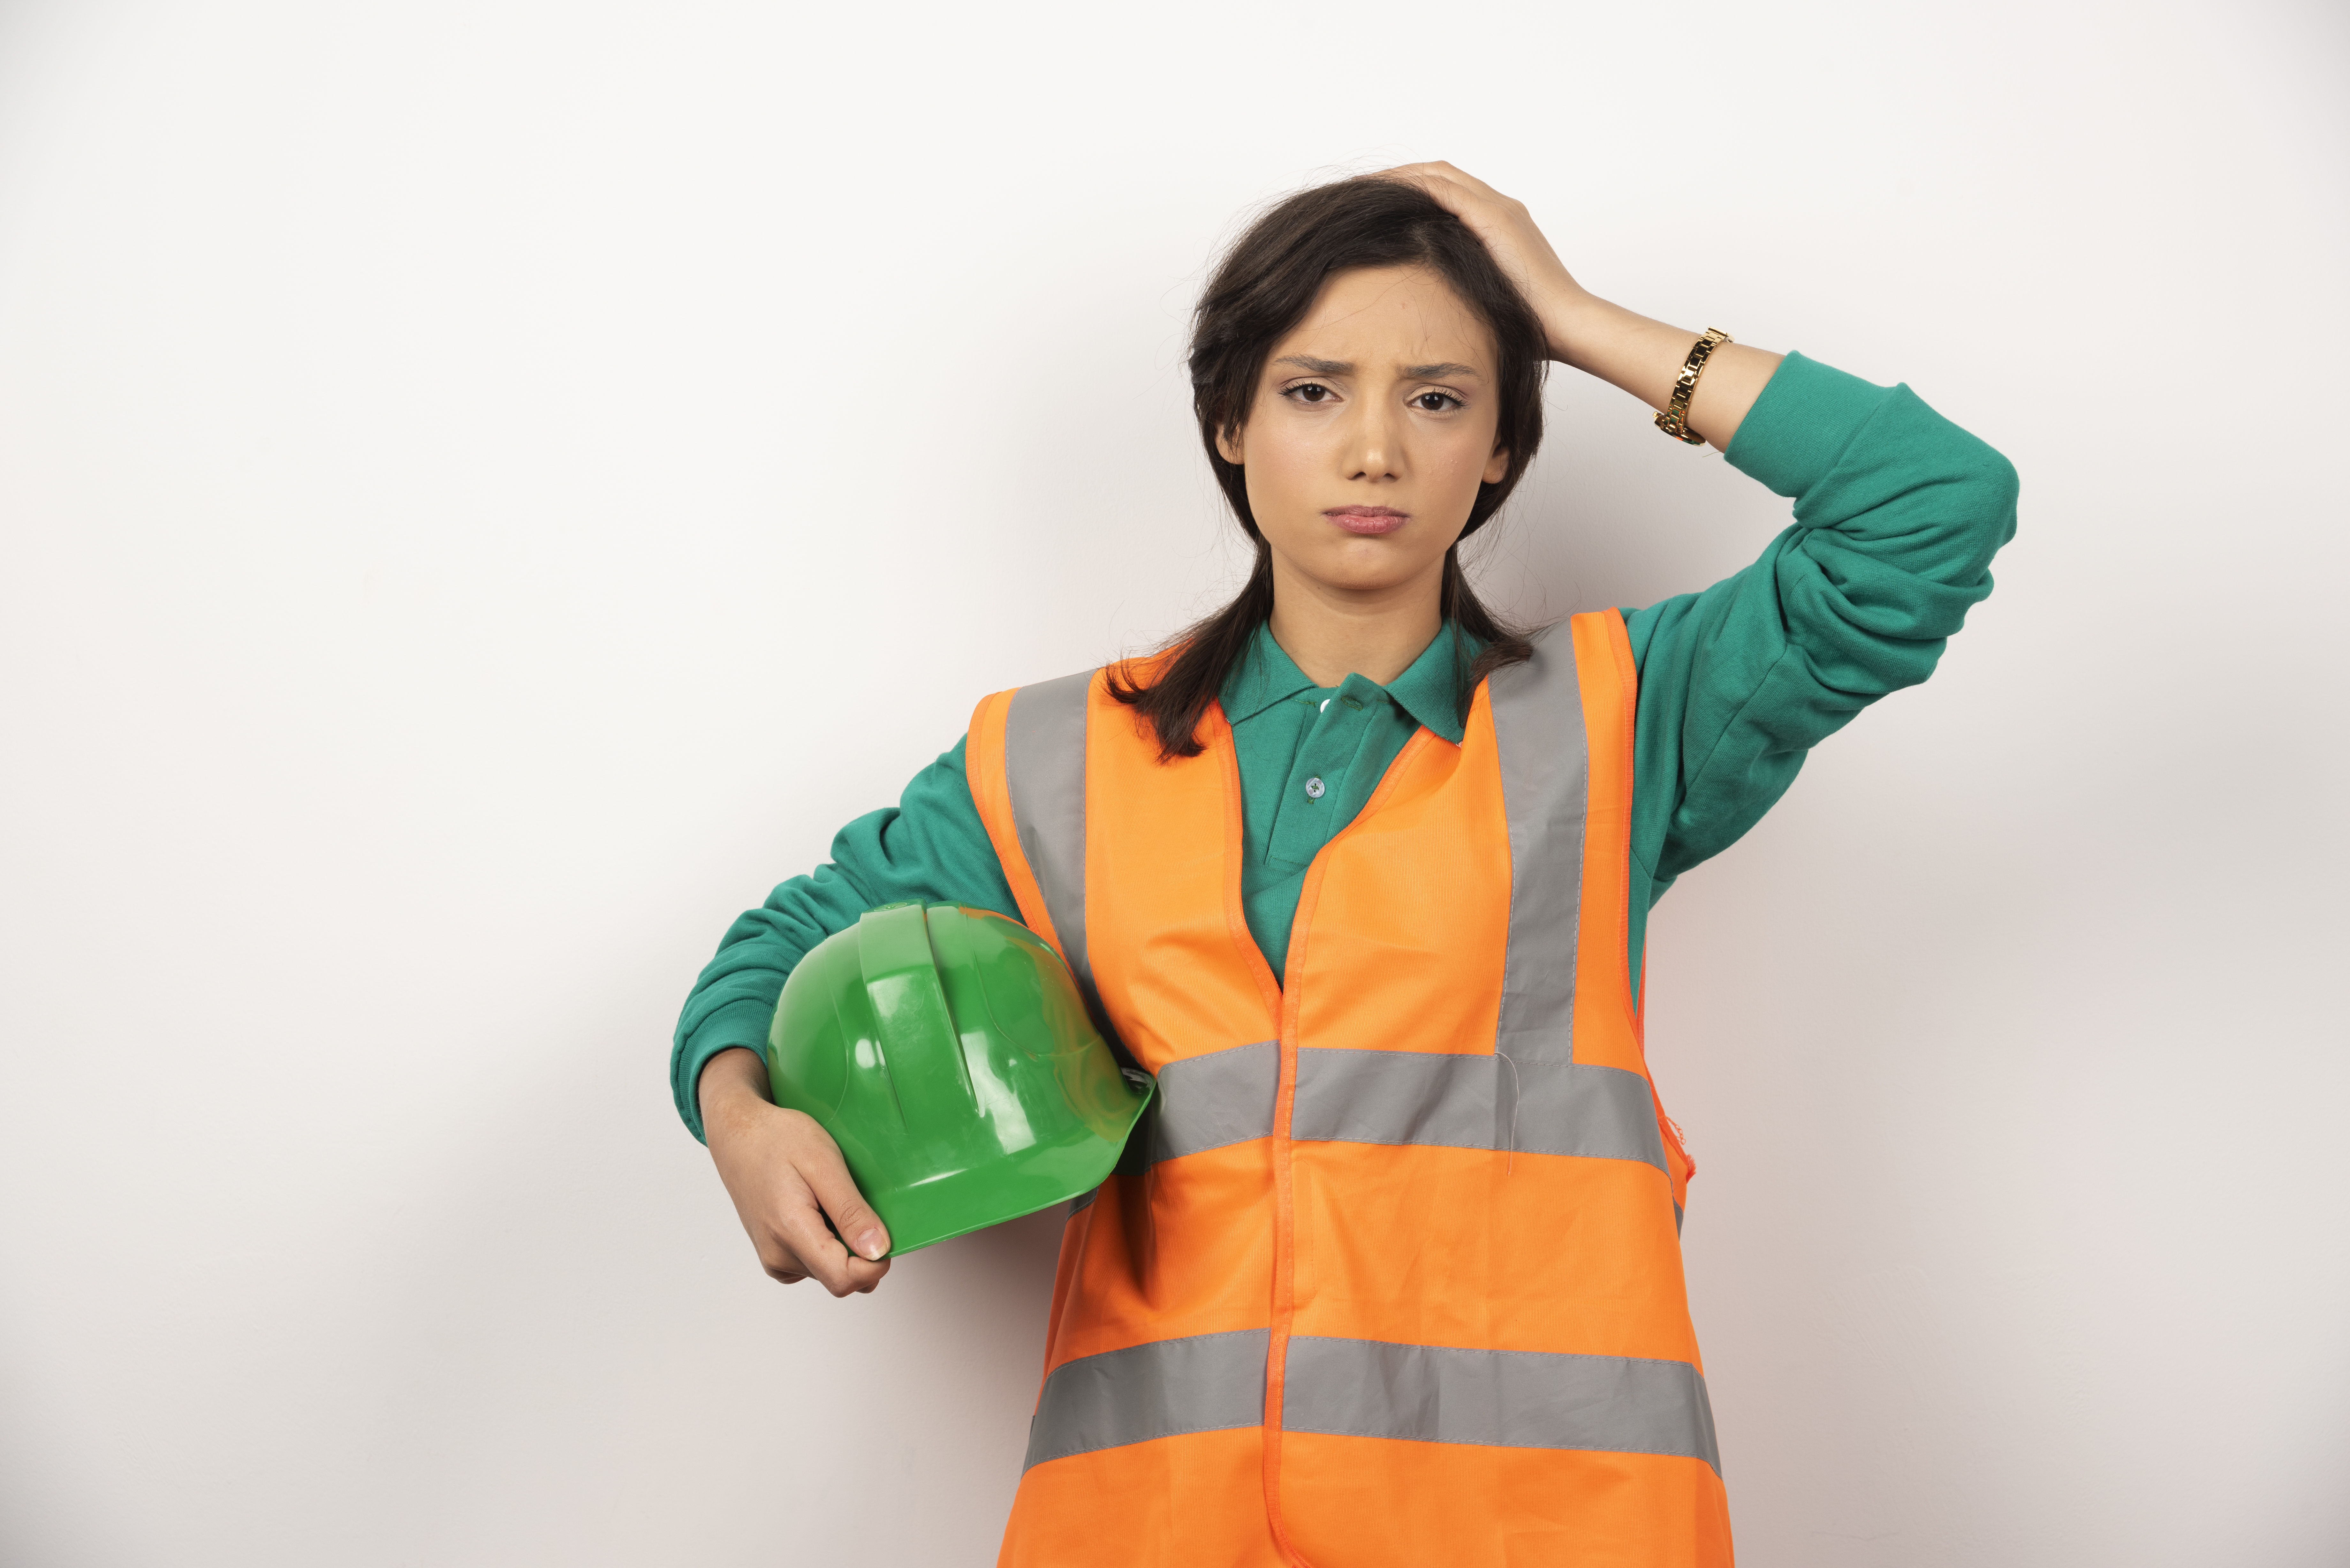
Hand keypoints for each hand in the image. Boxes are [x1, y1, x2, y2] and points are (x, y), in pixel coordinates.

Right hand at [700, 1047, 891, 1295]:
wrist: (738, 1135)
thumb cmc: (777, 1139)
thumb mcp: (823, 1163)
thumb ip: (850, 1211)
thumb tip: (877, 1251)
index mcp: (790, 1232)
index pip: (843, 1278)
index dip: (875, 1265)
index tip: (885, 1236)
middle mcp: (777, 1256)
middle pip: (839, 1278)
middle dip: (861, 1253)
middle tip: (857, 1207)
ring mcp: (773, 1259)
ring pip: (829, 1271)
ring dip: (844, 1246)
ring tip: (831, 1203)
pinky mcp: (774, 1256)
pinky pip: (814, 1264)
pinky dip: (828, 1245)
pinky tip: (820, 1212)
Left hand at [1380, 161, 1588, 361]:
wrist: (1567, 325)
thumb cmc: (1530, 323)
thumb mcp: (1484, 296)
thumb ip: (1462, 282)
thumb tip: (1427, 294)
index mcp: (1498, 223)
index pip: (1445, 191)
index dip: (1409, 190)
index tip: (1374, 203)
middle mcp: (1499, 207)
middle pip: (1438, 175)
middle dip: (1397, 177)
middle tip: (1359, 188)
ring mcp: (1499, 209)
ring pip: (1438, 175)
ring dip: (1398, 177)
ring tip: (1362, 188)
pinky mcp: (1496, 219)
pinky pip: (1445, 190)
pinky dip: (1412, 187)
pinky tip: (1384, 195)